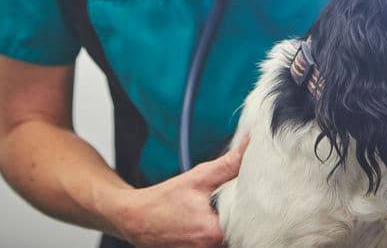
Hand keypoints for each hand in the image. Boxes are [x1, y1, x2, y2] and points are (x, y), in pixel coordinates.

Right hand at [112, 135, 250, 247]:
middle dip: (239, 211)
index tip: (250, 189)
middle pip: (240, 228)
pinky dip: (216, 227)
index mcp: (215, 232)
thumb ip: (227, 165)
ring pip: (229, 235)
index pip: (249, 219)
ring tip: (213, 206)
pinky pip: (216, 240)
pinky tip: (206, 216)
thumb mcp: (197, 178)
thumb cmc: (162, 200)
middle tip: (226, 197)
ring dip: (228, 220)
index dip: (251, 202)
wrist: (135, 218)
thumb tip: (248, 147)